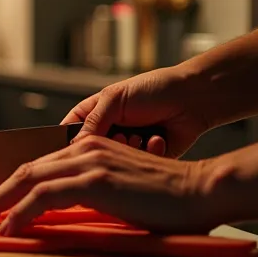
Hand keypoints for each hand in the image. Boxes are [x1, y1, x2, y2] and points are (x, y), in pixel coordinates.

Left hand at [0, 136, 219, 234]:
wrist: (204, 192)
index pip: (39, 166)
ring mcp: (89, 162)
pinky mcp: (94, 180)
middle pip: (26, 169)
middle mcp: (85, 149)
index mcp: (91, 149)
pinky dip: (21, 212)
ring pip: (28, 180)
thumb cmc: (172, 202)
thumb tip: (68, 216)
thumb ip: (94, 198)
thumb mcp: (123, 195)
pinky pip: (44, 196)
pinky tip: (8, 228)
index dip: (11, 186)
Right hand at [64, 65, 212, 157]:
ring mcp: (127, 148)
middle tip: (120, 135)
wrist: (193, 98)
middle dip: (105, 146)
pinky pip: (139, 167)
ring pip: (114, 163)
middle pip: (89, 153)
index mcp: (93, 114)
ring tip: (140, 135)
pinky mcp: (146, 160)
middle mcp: (107, 132)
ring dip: (128, 149)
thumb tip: (72, 146)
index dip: (63, 145)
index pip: (66, 133)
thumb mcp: (114, 98)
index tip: (66, 155)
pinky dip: (149, 151)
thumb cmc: (153, 90)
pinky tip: (158, 138)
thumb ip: (91, 122)